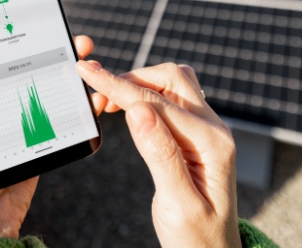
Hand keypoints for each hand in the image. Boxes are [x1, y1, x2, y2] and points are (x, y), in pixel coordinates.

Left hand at [0, 15, 95, 245]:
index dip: (6, 30)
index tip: (25, 7)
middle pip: (23, 66)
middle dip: (48, 45)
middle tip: (68, 31)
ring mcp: (15, 125)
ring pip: (45, 88)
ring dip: (67, 70)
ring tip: (85, 55)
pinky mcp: (37, 145)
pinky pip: (59, 119)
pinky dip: (78, 105)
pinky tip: (92, 92)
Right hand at [76, 61, 240, 246]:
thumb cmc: (196, 237)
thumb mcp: (177, 203)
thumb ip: (160, 155)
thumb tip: (138, 111)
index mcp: (212, 143)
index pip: (156, 103)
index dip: (118, 86)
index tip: (87, 71)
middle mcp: (214, 129)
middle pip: (170, 79)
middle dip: (129, 79)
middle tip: (95, 97)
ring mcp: (206, 130)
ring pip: (171, 84)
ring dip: (138, 84)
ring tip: (107, 103)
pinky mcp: (195, 136)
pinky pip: (170, 101)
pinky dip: (145, 96)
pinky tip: (126, 110)